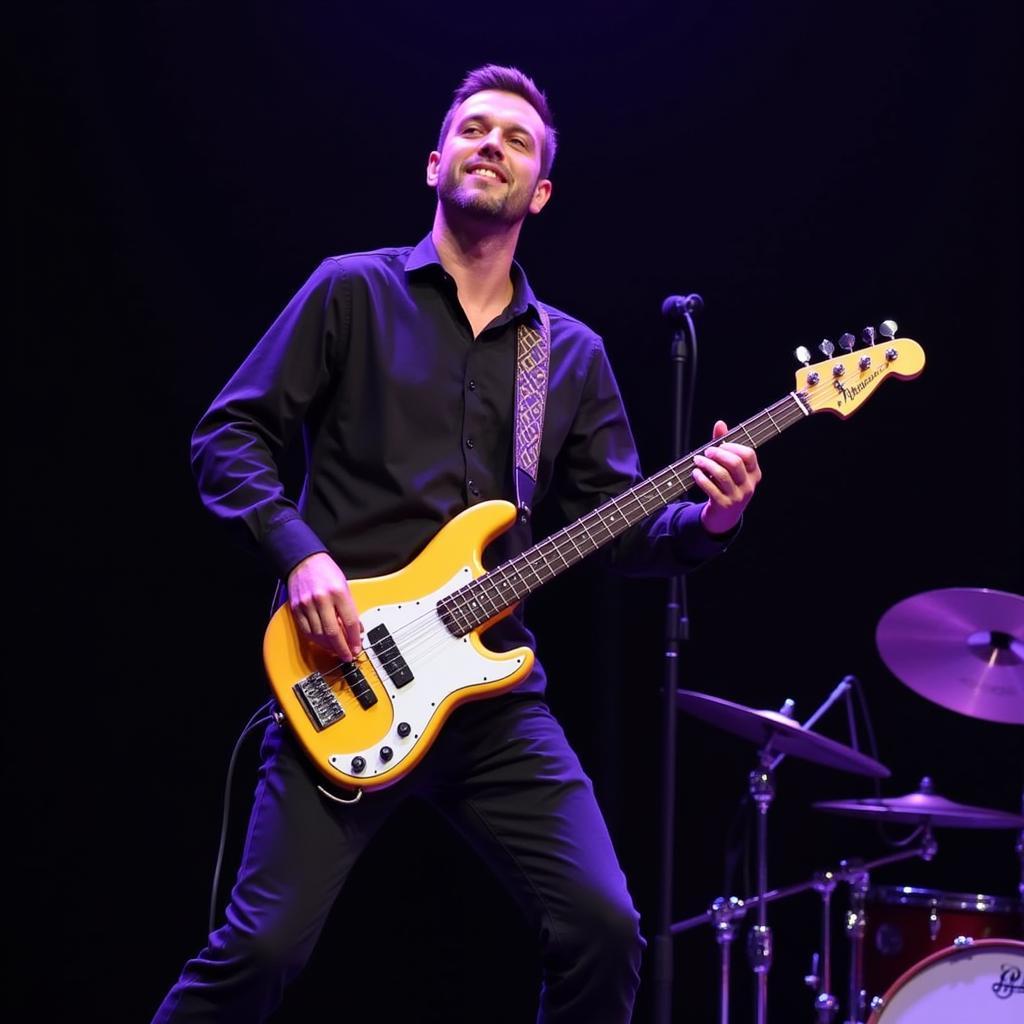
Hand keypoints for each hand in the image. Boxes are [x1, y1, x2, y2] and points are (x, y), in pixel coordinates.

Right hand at [287, 552, 363, 660]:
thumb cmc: (326, 571)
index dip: (353, 638)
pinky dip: (316, 640)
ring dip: (329, 646)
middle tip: (347, 656)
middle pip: (333, 632)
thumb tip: (357, 629)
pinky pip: (307, 631)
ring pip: (319, 634)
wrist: (304, 560)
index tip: (356, 648)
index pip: (349, 621)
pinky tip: (323, 643)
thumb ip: (350, 608)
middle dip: (341, 648)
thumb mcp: (345, 586)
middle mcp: (322, 599)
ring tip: (336, 650)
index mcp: (338, 592)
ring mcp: (307, 605)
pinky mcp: (297, 609)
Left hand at [694, 420, 761, 535]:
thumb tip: (720, 423)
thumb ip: (724, 445)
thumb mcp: (728, 468)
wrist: (723, 518)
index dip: (732, 447)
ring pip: (721, 475)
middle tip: (707, 452)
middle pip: (735, 463)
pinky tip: (695, 473)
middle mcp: (749, 485)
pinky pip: (710, 488)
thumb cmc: (725, 486)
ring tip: (697, 460)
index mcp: (754, 473)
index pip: (748, 454)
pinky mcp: (723, 505)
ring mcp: (737, 497)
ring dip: (706, 464)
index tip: (720, 446)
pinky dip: (700, 478)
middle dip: (718, 454)